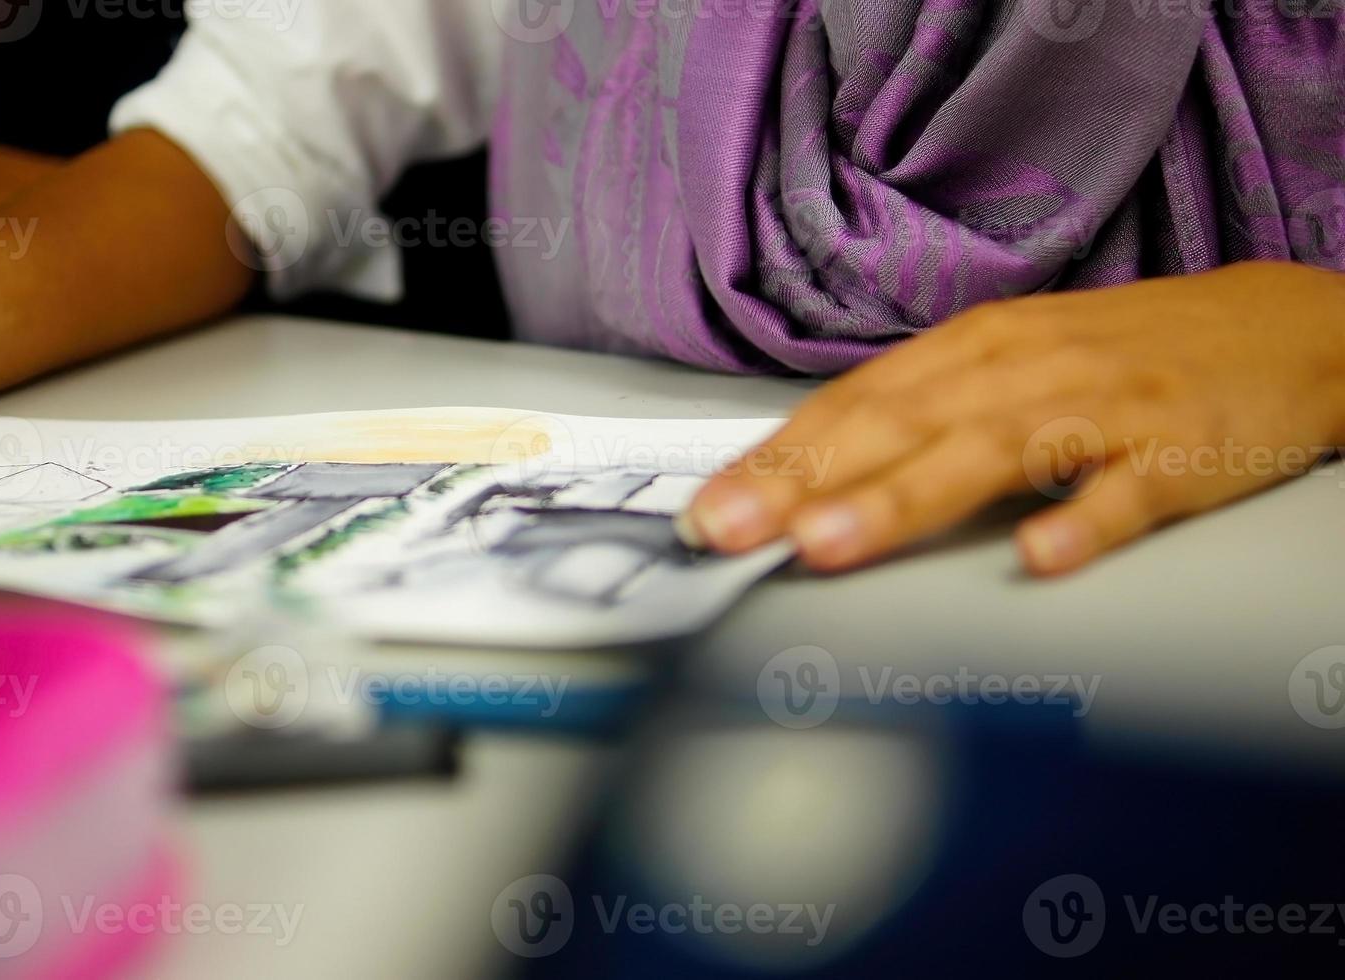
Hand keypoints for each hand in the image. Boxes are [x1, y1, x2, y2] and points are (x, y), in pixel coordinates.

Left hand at [682, 261, 1344, 574]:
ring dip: (900, 499)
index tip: (702, 511)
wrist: (1279, 330)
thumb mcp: (1003, 367)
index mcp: (968, 353)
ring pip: (987, 454)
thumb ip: (912, 417)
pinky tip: (1041, 555)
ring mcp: (1099, 409)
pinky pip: (1126, 492)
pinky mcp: (1177, 452)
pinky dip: (1083, 520)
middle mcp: (1019, 371)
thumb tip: (800, 475)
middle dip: (800, 483)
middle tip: (724, 531)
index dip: (773, 461)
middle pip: (895, 427)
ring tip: (826, 545)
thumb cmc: (1114, 358)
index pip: (848, 408)